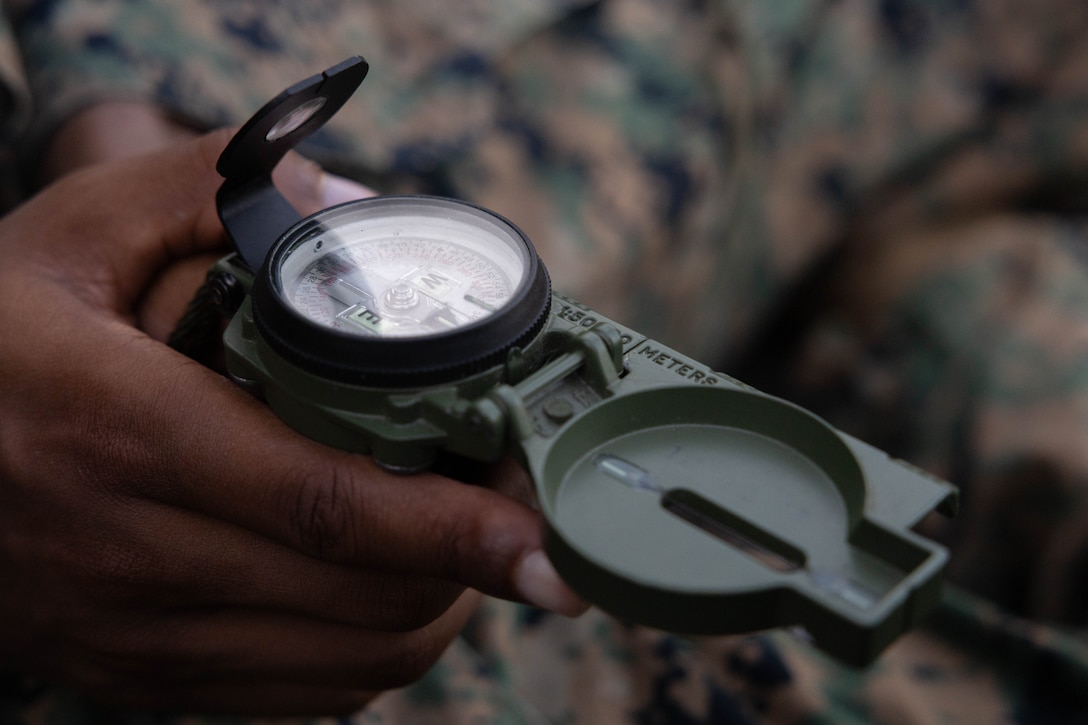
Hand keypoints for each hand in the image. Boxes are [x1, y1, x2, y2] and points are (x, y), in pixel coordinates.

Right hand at [0, 131, 584, 714]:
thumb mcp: (71, 231)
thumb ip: (200, 190)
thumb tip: (339, 202)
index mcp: (122, 431)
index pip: (324, 502)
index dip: (452, 529)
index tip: (548, 543)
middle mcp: (132, 553)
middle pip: (361, 592)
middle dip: (469, 560)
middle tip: (512, 501)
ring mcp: (136, 633)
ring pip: (349, 659)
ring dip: (434, 603)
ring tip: (456, 537)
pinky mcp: (140, 675)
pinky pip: (303, 690)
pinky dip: (374, 644)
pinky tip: (383, 582)